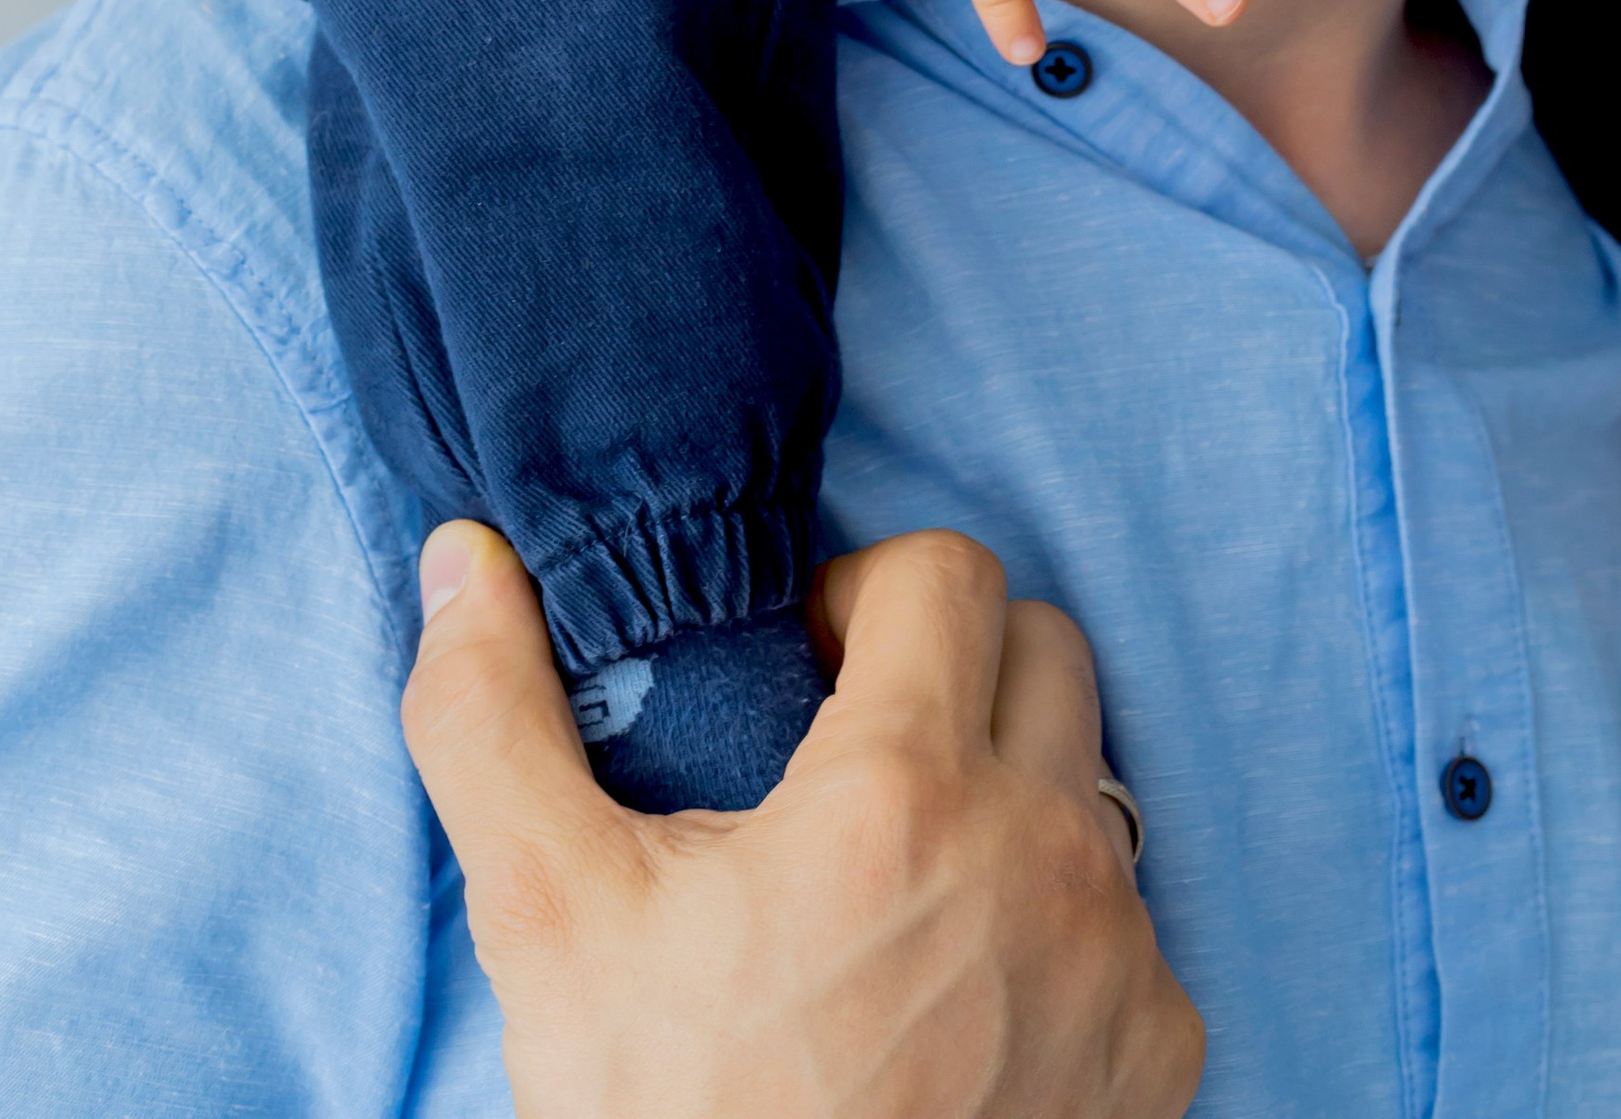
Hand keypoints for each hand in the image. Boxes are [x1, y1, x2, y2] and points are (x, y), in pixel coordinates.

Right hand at [401, 520, 1203, 1118]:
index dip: (864, 596)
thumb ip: (496, 725)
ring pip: (1094, 779)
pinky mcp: (1158, 1056)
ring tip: (901, 883)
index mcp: (905, 794)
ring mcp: (1118, 959)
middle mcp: (1042, 856)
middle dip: (951, 670)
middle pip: (1044, 648)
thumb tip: (462, 564)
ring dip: (1011, 791)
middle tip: (853, 754)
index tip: (807, 673)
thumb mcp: (554, 926)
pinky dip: (1061, 927)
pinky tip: (964, 992)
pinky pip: (1136, 922)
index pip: (949, 570)